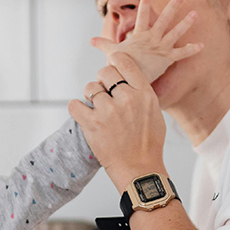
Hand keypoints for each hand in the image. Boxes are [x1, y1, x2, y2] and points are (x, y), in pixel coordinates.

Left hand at [70, 53, 167, 190]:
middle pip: (105, 72)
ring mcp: (109, 111)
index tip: (110, 63)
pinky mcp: (92, 124)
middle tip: (103, 93)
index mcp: (144, 94)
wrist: (140, 169)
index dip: (114, 60)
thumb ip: (141, 93)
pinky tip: (81, 113)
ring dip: (90, 96)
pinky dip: (75, 108)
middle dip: (101, 80)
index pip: (125, 63)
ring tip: (96, 109)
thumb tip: (127, 81)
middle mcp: (127, 98)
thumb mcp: (154, 113)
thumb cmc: (148, 144)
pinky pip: (74, 105)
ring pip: (89, 88)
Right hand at [91, 0, 202, 84]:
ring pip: (176, 33)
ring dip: (186, 23)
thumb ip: (104, 44)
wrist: (129, 81)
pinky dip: (192, 50)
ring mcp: (161, 48)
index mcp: (140, 36)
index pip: (141, 16)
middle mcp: (152, 39)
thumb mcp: (112, 53)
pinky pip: (182, 54)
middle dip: (172, 8)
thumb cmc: (121, 67)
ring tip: (195, 14)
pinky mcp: (168, 59)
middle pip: (163, 20)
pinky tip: (202, 45)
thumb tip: (91, 40)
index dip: (144, 4)